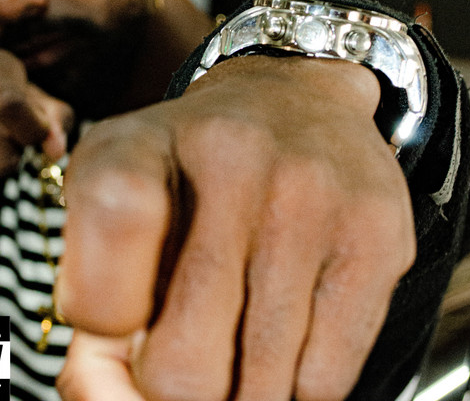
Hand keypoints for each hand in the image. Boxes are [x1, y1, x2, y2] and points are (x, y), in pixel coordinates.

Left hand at [55, 56, 415, 400]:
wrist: (295, 98)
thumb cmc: (194, 165)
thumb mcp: (120, 194)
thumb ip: (95, 296)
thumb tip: (109, 397)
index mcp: (135, 151)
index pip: (97, 274)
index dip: (102, 321)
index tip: (122, 317)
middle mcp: (225, 161)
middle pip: (180, 370)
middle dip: (178, 382)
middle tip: (191, 340)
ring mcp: (307, 199)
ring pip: (261, 390)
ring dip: (242, 384)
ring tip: (241, 324)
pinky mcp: (375, 237)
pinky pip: (325, 382)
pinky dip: (297, 379)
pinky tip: (288, 322)